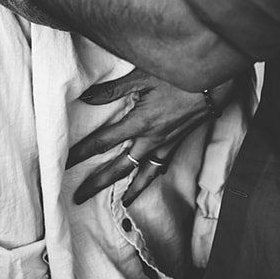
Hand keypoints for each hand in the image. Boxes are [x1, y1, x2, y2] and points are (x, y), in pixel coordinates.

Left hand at [66, 69, 237, 205]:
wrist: (214, 83)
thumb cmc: (178, 75)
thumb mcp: (142, 77)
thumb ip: (113, 90)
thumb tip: (86, 98)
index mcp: (139, 122)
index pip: (103, 141)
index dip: (82, 152)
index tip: (65, 162)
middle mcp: (151, 139)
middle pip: (119, 167)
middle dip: (98, 182)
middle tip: (80, 196)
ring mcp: (166, 144)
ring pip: (143, 173)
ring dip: (129, 189)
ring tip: (120, 203)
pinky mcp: (178, 143)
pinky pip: (162, 166)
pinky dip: (153, 177)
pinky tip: (148, 183)